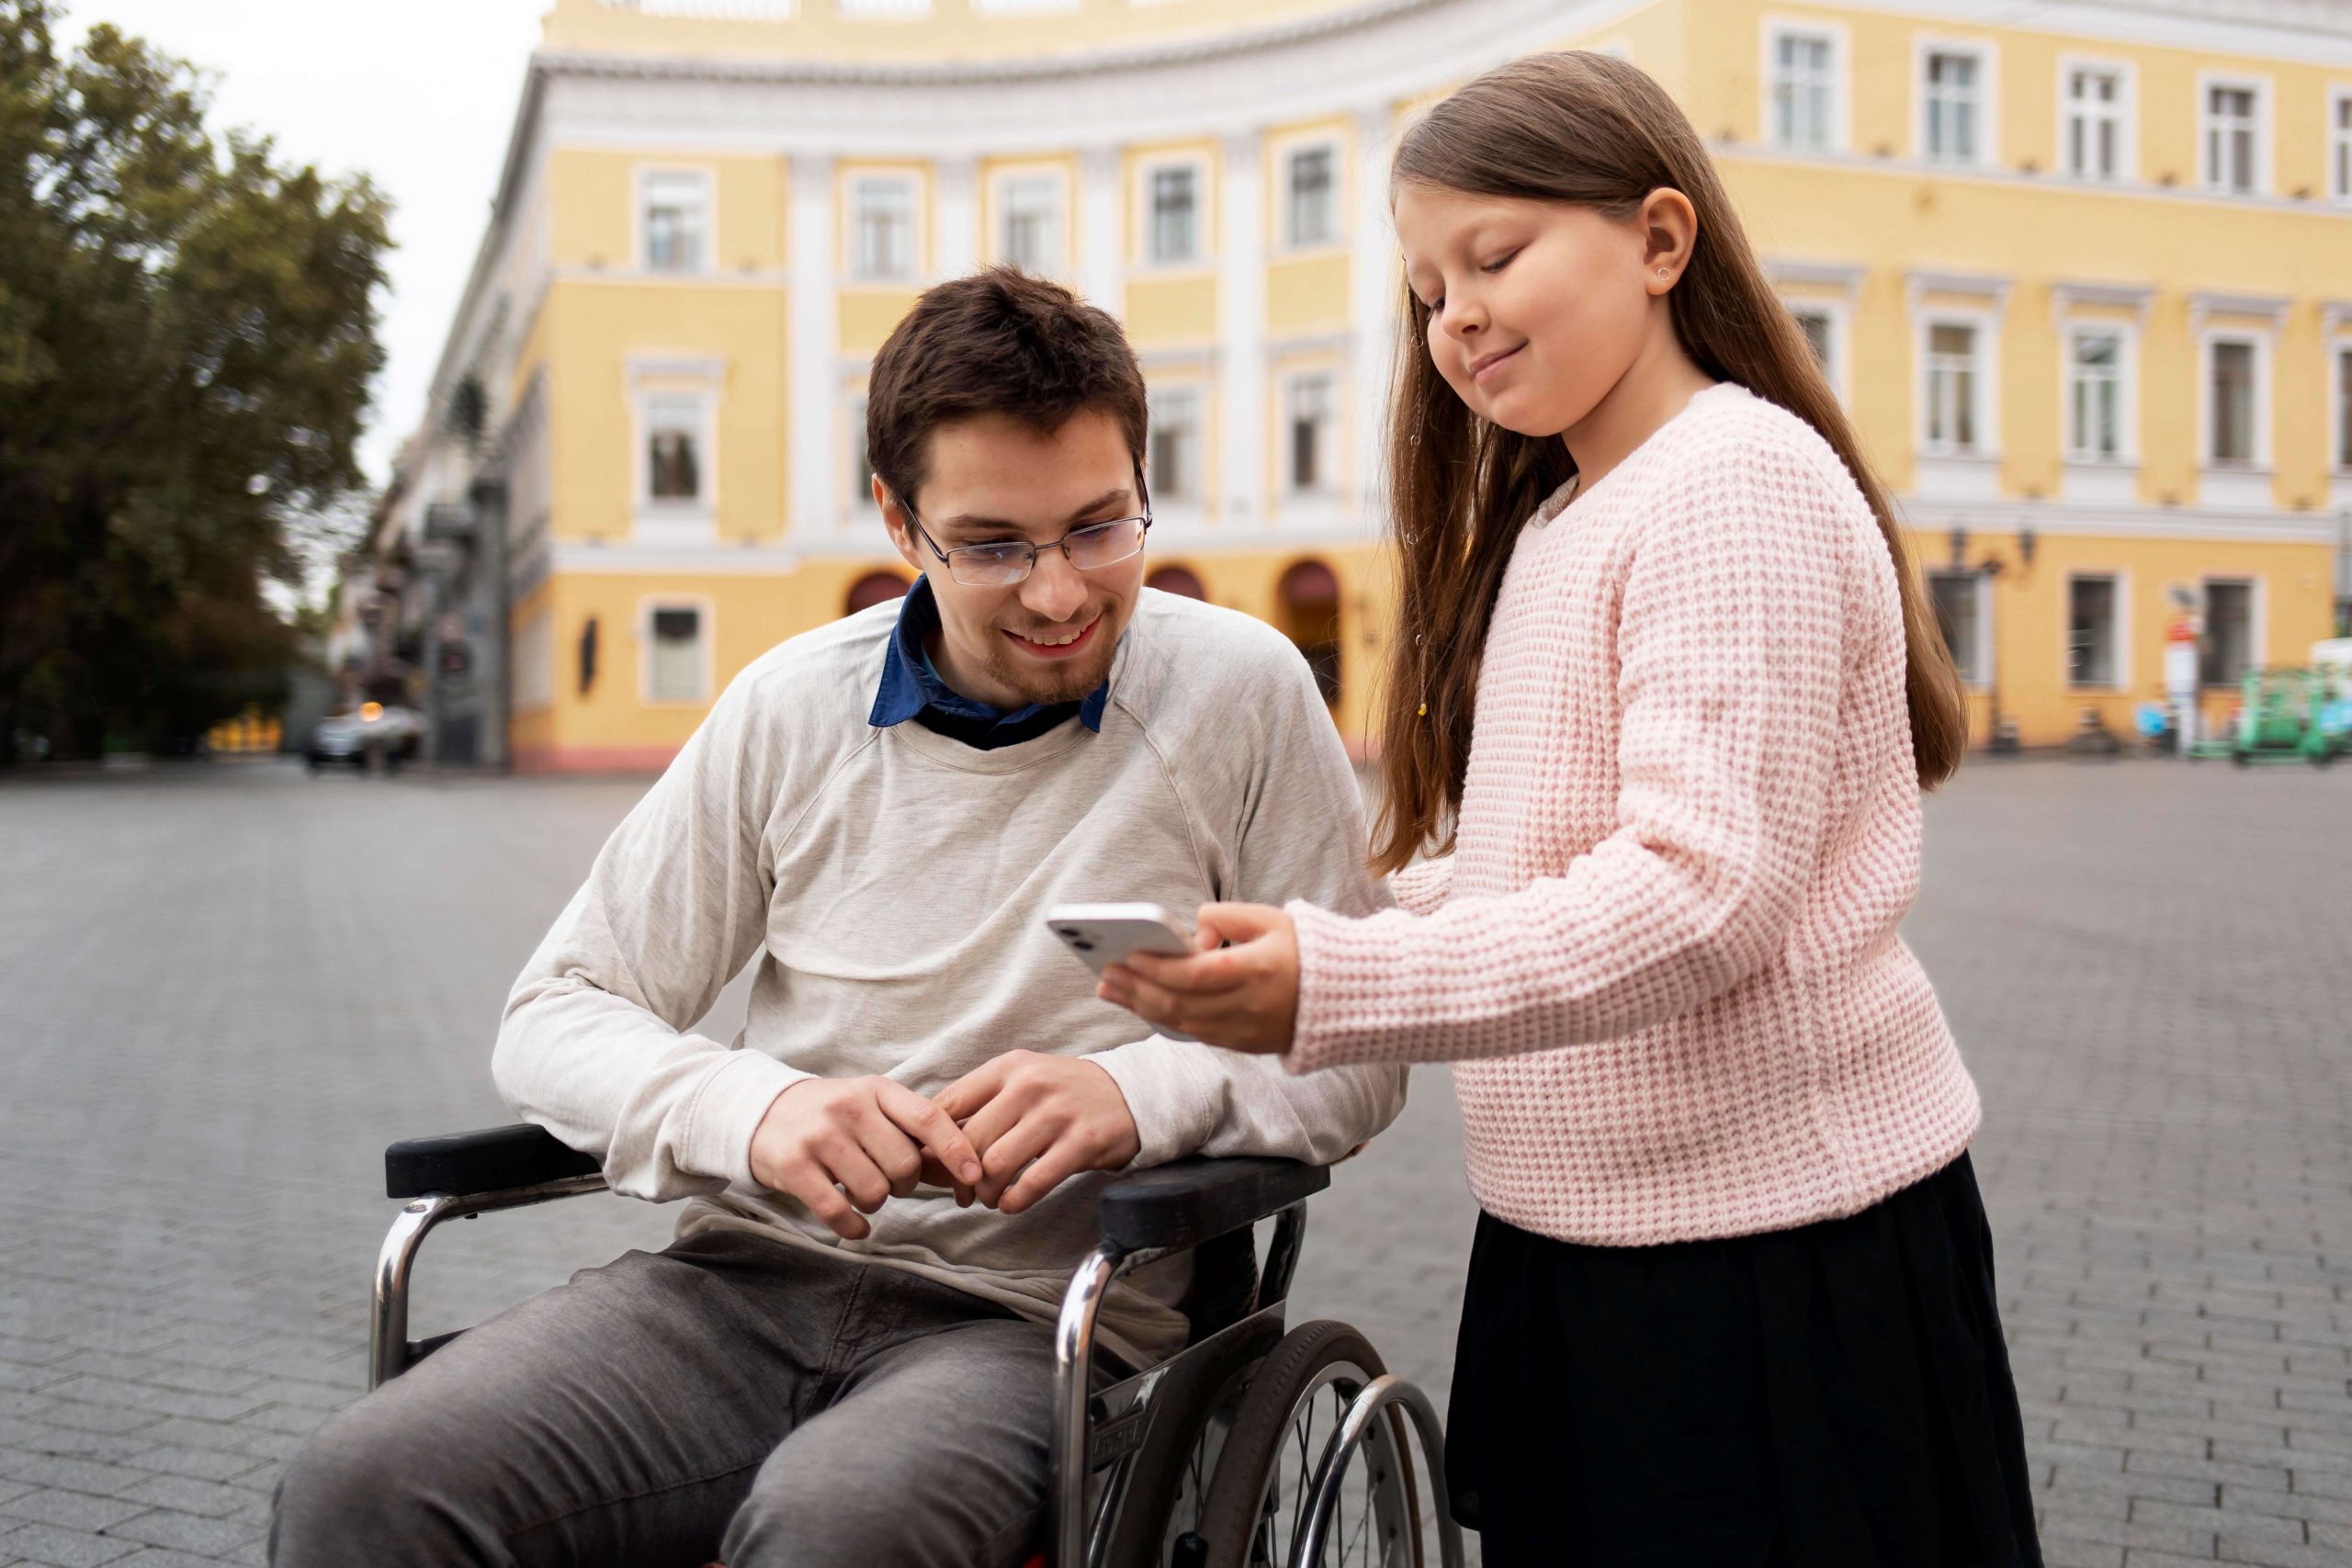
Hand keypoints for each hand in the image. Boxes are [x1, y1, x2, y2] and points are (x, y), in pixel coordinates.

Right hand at [749, 1076, 984, 1239]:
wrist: (761, 1111)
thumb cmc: (831, 1115)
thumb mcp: (870, 1105)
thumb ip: (909, 1130)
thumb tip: (965, 1167)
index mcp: (877, 1090)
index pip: (928, 1118)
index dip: (956, 1149)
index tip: (973, 1175)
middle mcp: (849, 1107)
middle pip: (904, 1164)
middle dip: (905, 1185)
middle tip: (889, 1182)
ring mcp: (819, 1136)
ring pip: (875, 1191)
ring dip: (875, 1204)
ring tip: (862, 1192)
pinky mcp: (792, 1166)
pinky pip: (837, 1211)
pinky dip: (853, 1227)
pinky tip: (855, 1226)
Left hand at [932, 1050, 1142, 1214]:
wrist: (1127, 1093)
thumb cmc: (1062, 1093)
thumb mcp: (1021, 1080)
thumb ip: (980, 1105)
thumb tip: (928, 1144)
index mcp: (1007, 1068)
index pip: (949, 1105)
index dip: (932, 1143)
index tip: (932, 1165)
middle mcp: (1030, 1085)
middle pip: (970, 1142)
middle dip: (959, 1177)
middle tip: (963, 1192)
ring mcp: (1057, 1114)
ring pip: (997, 1165)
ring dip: (985, 1192)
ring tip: (989, 1198)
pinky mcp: (1082, 1142)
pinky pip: (1034, 1182)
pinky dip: (1014, 1202)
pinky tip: (1011, 1204)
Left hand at [1099, 902, 1298, 1056]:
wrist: (1346, 997)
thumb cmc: (1306, 950)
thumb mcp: (1272, 918)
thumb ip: (1228, 916)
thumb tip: (1193, 932)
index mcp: (1257, 970)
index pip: (1196, 975)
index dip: (1159, 968)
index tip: (1128, 955)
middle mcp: (1248, 1007)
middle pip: (1179, 1003)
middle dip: (1136, 989)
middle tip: (1105, 973)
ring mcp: (1244, 1031)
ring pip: (1181, 1023)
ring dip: (1141, 1006)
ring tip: (1111, 989)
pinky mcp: (1243, 1045)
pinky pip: (1194, 1034)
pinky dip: (1163, 1019)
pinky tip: (1141, 1004)